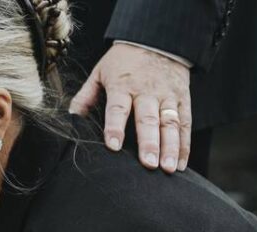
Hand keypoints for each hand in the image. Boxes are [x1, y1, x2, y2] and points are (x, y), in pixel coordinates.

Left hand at [69, 42, 191, 172]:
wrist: (159, 37)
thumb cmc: (123, 60)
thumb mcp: (100, 72)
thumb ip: (86, 96)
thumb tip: (71, 118)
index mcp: (123, 85)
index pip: (118, 108)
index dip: (115, 127)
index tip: (113, 146)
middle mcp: (147, 91)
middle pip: (148, 119)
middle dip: (149, 143)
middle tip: (148, 164)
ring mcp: (168, 95)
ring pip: (171, 123)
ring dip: (171, 147)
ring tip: (168, 169)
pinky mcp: (183, 98)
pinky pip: (185, 123)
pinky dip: (185, 144)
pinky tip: (181, 164)